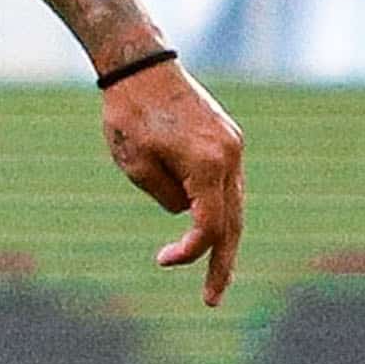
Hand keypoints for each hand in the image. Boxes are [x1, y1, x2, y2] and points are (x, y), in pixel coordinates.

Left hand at [102, 62, 246, 302]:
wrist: (140, 64)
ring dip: (224, 238)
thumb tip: (186, 212)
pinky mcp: (227, 137)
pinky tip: (209, 230)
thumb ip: (167, 198)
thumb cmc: (129, 114)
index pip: (209, 226)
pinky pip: (228, 184)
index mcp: (208, 164)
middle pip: (232, 222)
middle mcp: (230, 155)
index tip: (163, 260)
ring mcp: (233, 145)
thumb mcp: (136, 167)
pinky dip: (220, 209)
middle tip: (212, 299)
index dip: (190, 253)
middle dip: (222, 263)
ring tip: (216, 274)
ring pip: (235, 203)